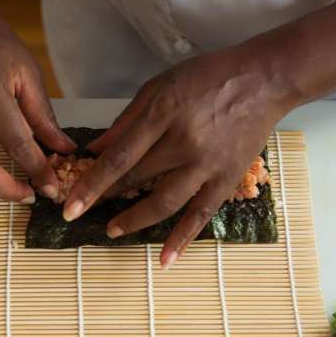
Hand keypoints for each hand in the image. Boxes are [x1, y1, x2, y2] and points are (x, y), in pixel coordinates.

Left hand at [62, 0, 335, 268]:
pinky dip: (182, 239)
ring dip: (135, 221)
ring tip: (112, 231)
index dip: (92, 184)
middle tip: (82, 215)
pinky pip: (200, 215)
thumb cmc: (209, 76)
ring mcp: (207, 165)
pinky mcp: (227, 180)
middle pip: (136, 180)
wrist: (265, 80)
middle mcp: (184, 143)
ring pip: (164, 202)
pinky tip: (165, 260)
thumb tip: (95, 149)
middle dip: (105, 200)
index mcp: (163, 114)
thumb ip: (127, 119)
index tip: (70, 205)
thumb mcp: (161, 84)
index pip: (119, 157)